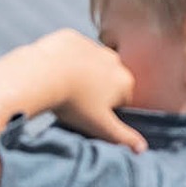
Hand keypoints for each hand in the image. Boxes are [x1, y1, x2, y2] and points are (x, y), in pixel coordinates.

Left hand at [17, 29, 145, 151]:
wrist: (43, 74)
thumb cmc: (73, 103)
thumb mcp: (100, 126)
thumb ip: (123, 137)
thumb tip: (143, 149)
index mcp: (124, 81)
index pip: (121, 101)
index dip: (104, 111)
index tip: (88, 115)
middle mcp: (114, 60)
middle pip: (106, 80)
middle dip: (95, 91)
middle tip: (74, 102)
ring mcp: (93, 45)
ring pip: (89, 64)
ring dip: (80, 74)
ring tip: (61, 87)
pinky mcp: (71, 37)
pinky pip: (70, 51)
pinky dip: (63, 59)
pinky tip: (52, 71)